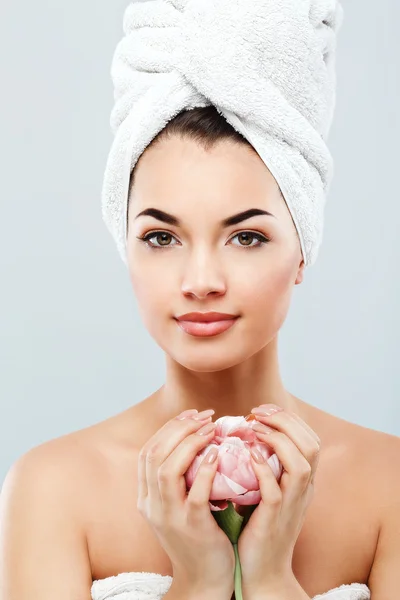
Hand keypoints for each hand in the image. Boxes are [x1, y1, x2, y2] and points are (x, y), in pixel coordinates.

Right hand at [137, 408, 234, 598]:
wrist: (204, 579)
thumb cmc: (198, 536)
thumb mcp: (179, 505)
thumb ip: (181, 477)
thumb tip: (197, 437)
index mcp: (147, 497)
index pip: (147, 452)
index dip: (168, 428)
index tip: (192, 415)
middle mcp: (151, 505)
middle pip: (154, 455)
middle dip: (179, 428)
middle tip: (205, 417)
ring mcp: (169, 517)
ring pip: (167, 470)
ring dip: (190, 443)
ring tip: (211, 430)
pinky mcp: (191, 528)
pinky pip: (194, 494)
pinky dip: (204, 470)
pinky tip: (217, 454)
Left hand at [237, 404, 320, 596]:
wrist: (263, 569)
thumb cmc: (261, 524)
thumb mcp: (272, 489)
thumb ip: (268, 463)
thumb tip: (247, 431)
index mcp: (304, 480)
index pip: (310, 438)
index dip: (289, 418)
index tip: (263, 409)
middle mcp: (303, 490)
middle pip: (311, 445)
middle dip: (285, 421)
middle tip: (257, 412)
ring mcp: (291, 505)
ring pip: (301, 465)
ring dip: (277, 441)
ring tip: (253, 429)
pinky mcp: (273, 520)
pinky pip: (275, 491)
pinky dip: (263, 469)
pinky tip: (248, 455)